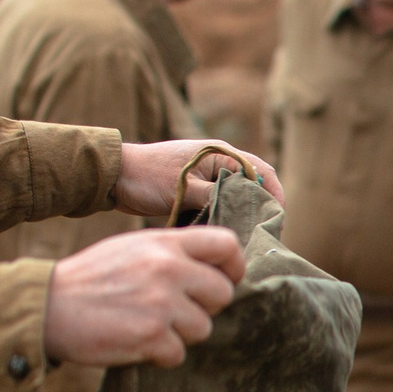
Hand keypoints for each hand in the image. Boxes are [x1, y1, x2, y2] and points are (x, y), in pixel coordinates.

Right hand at [44, 228, 245, 367]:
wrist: (47, 305)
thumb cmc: (92, 279)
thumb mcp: (133, 248)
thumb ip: (173, 253)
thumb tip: (216, 269)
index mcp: (165, 243)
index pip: (226, 244)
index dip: (234, 266)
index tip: (226, 280)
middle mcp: (168, 269)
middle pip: (222, 293)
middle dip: (204, 307)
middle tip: (173, 311)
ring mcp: (161, 303)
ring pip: (203, 328)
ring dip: (180, 334)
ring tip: (146, 325)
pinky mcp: (151, 336)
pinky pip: (178, 353)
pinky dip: (159, 355)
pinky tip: (134, 341)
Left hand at [112, 139, 284, 218]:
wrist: (115, 176)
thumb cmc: (148, 177)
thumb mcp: (186, 189)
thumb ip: (218, 197)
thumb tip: (245, 213)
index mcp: (222, 154)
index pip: (263, 173)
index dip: (275, 196)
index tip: (276, 221)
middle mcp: (220, 162)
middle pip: (255, 186)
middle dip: (262, 209)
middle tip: (265, 234)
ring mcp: (210, 176)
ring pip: (239, 197)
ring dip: (245, 214)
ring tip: (250, 237)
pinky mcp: (199, 190)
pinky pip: (223, 203)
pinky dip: (229, 216)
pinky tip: (229, 234)